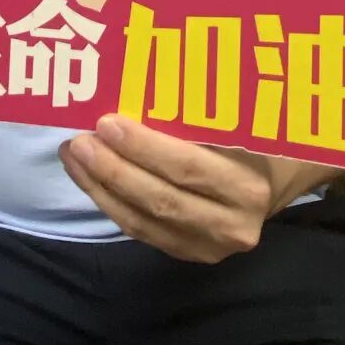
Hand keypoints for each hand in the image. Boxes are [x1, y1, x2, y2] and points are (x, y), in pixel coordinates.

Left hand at [60, 114, 274, 262]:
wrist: (272, 181)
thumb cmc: (248, 139)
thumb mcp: (234, 123)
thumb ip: (193, 115)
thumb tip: (130, 90)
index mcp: (248, 185)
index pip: (187, 168)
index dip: (143, 148)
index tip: (106, 122)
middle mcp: (234, 225)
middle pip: (161, 199)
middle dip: (113, 170)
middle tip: (78, 140)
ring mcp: (210, 247)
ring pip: (143, 221)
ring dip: (100, 188)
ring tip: (72, 155)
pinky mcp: (188, 254)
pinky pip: (140, 231)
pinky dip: (109, 203)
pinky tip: (87, 177)